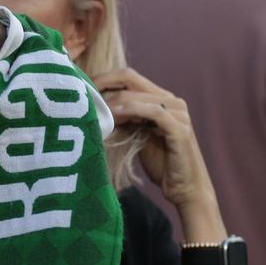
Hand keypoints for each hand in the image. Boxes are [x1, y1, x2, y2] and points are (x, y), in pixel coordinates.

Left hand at [93, 69, 214, 208]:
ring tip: (97, 115)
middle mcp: (172, 101)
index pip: (129, 77)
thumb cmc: (161, 162)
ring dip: (113, 104)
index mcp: (162, 99)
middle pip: (131, 80)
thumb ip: (124, 118)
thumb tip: (97, 107)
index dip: (104, 78)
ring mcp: (178, 113)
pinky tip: (116, 117)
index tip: (83, 87)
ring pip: (139, 96)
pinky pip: (154, 112)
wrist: (183, 187)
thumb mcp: (137, 134)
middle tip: (84, 101)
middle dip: (104, 87)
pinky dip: (133, 111)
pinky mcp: (180, 128)